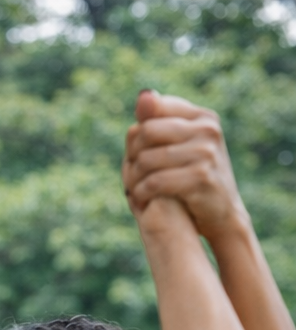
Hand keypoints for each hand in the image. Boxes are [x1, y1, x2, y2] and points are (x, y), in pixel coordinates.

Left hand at [124, 91, 247, 245]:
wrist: (220, 215)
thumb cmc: (191, 178)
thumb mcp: (177, 147)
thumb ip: (157, 122)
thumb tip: (143, 95)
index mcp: (202, 117)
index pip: (151, 111)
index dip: (136, 135)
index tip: (138, 154)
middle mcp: (207, 130)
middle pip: (145, 132)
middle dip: (131, 156)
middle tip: (130, 176)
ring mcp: (206, 152)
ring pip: (146, 159)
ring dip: (132, 179)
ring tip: (134, 190)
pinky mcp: (201, 177)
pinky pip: (153, 181)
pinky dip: (140, 193)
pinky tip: (140, 200)